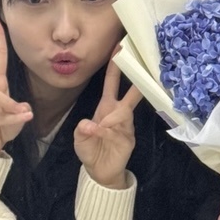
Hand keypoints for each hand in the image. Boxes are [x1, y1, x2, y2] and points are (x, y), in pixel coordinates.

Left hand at [73, 59, 143, 190]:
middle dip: (135, 77)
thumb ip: (82, 130)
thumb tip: (89, 124)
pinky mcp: (128, 139)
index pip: (112, 82)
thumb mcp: (79, 139)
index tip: (119, 47)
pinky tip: (100, 134)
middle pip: (131, 92)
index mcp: (107, 106)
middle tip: (140, 63)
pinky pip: (120, 130)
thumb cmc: (90, 149)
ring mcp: (126, 125)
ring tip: (104, 124)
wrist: (100, 172)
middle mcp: (119, 112)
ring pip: (124, 112)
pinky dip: (108, 132)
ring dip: (113, 116)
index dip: (115, 66)